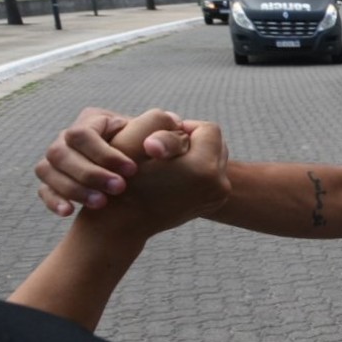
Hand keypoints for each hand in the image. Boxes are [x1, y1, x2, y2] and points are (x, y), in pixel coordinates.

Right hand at [36, 107, 186, 215]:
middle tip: (119, 189)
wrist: (144, 176)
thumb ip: (168, 134)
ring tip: (101, 203)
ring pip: (47, 170)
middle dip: (89, 173)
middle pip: (60, 152)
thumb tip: (174, 123)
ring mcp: (58, 159)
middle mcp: (69, 137)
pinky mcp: (53, 180)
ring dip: (73, 188)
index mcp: (93, 121)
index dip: (105, 153)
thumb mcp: (162, 141)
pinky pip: (43, 189)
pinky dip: (54, 200)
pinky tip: (69, 212)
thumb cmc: (154, 154)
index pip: (83, 133)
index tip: (132, 171)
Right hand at [75, 113, 229, 240]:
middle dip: (193, 141)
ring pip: (216, 158)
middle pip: (216, 143)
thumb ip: (161, 121)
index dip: (184, 127)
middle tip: (165, 151)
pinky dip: (198, 168)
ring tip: (168, 162)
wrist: (123, 220)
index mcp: (204, 168)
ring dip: (196, 154)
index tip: (163, 138)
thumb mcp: (136, 140)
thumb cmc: (123, 176)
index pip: (209, 129)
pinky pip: (213, 174)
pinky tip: (175, 173)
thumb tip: (179, 122)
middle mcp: (219, 185)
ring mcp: (219, 196)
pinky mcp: (215, 202)